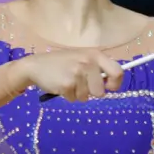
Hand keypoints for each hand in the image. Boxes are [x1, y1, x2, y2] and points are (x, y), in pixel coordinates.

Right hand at [8, 49, 123, 101]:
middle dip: (92, 93)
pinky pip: (74, 99)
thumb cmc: (62, 62)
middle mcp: (88, 62)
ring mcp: (77, 73)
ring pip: (86, 97)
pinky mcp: (67, 84)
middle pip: (101, 91)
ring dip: (78, 94)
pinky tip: (61, 85)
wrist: (36, 65)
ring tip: (68, 82)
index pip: (117, 72)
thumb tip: (109, 84)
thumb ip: (96, 68)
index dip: (115, 84)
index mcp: (95, 55)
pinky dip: (68, 96)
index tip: (108, 87)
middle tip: (81, 86)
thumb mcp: (81, 58)